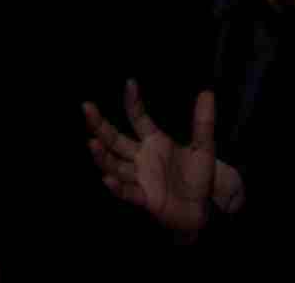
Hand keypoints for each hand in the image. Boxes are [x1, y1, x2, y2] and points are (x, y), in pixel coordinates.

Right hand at [83, 81, 238, 239]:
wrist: (203, 209)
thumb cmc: (199, 177)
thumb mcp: (204, 147)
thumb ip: (203, 122)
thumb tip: (207, 92)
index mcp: (154, 141)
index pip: (137, 118)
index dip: (133, 102)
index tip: (130, 83)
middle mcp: (141, 157)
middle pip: (114, 139)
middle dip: (99, 125)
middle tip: (86, 107)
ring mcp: (140, 177)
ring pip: (114, 164)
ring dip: (102, 155)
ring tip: (91, 143)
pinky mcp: (144, 198)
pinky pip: (127, 192)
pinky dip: (117, 187)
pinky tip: (107, 178)